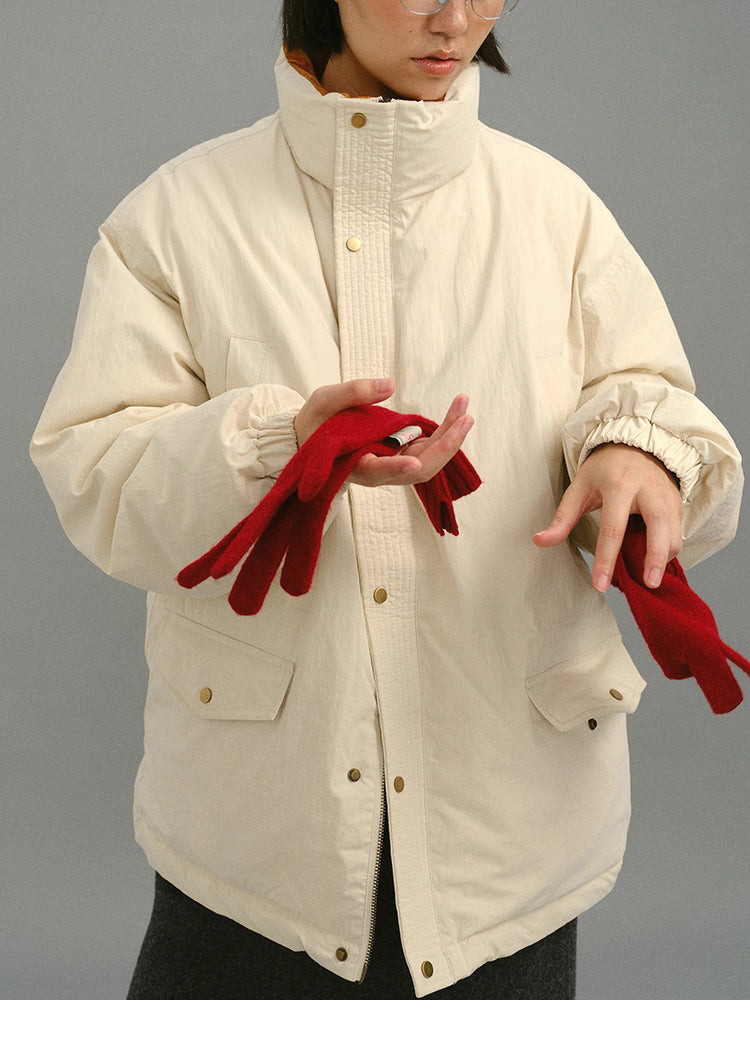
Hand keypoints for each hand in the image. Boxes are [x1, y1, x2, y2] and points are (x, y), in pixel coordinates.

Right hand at [294, 378, 473, 487]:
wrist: (315, 438)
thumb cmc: (316, 423)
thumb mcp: (325, 401)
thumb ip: (353, 393)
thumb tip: (390, 384)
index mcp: (355, 464)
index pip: (378, 471)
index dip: (396, 467)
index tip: (413, 462)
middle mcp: (380, 470)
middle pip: (418, 469)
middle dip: (444, 447)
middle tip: (465, 418)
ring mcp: (394, 463)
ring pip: (429, 459)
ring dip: (451, 436)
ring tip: (463, 404)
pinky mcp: (402, 453)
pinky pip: (429, 447)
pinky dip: (445, 430)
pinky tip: (458, 410)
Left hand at [532, 443, 682, 591]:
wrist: (636, 444)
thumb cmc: (604, 469)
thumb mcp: (579, 488)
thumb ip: (562, 518)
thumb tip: (539, 541)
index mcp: (619, 485)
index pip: (612, 529)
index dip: (605, 560)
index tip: (599, 585)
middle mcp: (647, 490)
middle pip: (657, 528)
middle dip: (654, 559)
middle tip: (648, 585)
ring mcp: (667, 496)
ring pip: (673, 533)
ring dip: (664, 558)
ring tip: (649, 578)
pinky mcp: (678, 503)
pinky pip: (678, 532)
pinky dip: (669, 551)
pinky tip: (655, 563)